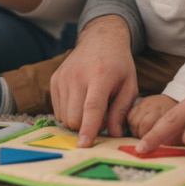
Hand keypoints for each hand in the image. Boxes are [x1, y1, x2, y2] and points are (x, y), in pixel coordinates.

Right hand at [50, 15, 139, 146]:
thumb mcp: (130, 86)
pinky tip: (80, 102)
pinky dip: (68, 113)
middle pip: (74, 117)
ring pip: (64, 116)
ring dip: (77, 120)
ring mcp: (63, 76)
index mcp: (100, 76)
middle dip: (86, 127)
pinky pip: (57, 109)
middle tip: (101, 118)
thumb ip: (122, 111)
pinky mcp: (54, 79)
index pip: (92, 108)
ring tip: (91, 107)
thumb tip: (114, 135)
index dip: (88, 129)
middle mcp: (78, 75)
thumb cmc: (119, 65)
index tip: (84, 146)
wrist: (100, 39)